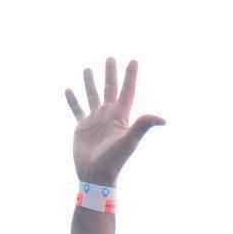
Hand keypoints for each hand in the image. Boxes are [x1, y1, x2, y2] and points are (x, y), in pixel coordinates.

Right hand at [65, 58, 164, 185]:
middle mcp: (108, 115)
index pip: (127, 91)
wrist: (96, 176)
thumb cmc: (114, 161)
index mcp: (120, 116)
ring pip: (92, 96)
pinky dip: (72, 100)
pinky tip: (69, 89)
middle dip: (110, 73)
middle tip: (110, 58)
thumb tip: (163, 119)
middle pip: (110, 89)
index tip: (133, 60)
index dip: (130, 76)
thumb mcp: (129, 141)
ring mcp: (95, 120)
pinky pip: (76, 109)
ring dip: (90, 82)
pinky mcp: (82, 127)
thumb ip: (143, 126)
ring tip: (88, 68)